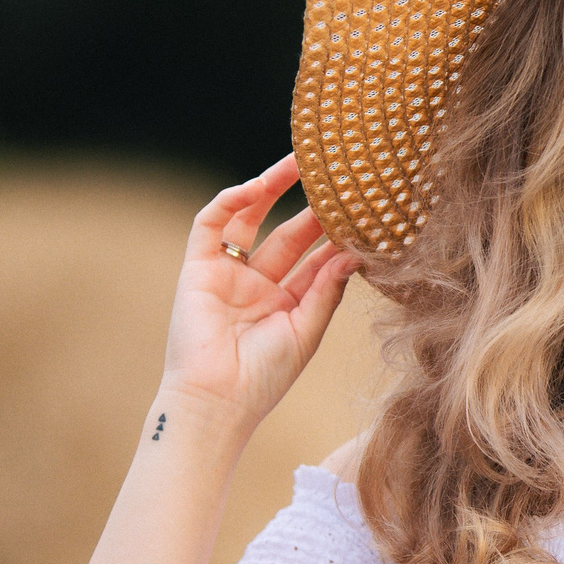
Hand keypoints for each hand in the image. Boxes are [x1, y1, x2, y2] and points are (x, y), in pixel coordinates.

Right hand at [160, 154, 362, 424]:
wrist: (217, 402)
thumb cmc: (264, 378)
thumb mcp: (305, 330)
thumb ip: (326, 289)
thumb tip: (353, 254)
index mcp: (286, 304)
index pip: (317, 260)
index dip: (339, 237)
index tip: (367, 213)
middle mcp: (257, 285)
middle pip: (289, 235)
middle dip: (314, 207)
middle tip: (340, 178)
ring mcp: (227, 274)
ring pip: (250, 219)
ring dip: (271, 189)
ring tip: (301, 162)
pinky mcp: (197, 268)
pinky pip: (211, 224)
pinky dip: (231, 200)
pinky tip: (258, 185)